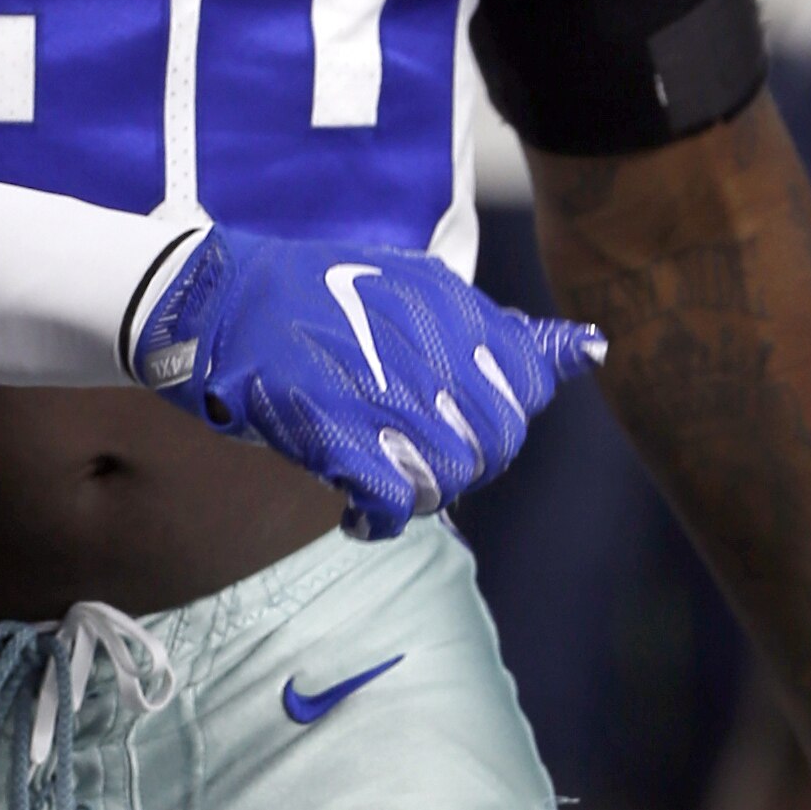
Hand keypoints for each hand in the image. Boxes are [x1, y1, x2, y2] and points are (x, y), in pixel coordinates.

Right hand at [131, 227, 603, 538]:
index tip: (463, 415)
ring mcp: (381, 388)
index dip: (502, 412)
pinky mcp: (334, 428)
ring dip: (420, 491)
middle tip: (416, 454)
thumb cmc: (315, 300)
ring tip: (383, 477)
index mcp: (449, 302)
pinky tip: (356, 511)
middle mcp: (427, 342)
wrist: (218, 299)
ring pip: (450, 477)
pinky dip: (377, 520)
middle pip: (497, 439)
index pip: (528, 378)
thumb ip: (498, 330)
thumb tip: (593, 349)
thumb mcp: (414, 291)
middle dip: (467, 460)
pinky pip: (390, 503)